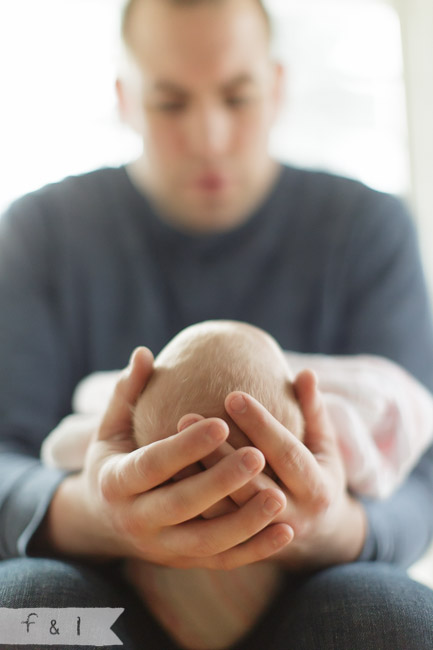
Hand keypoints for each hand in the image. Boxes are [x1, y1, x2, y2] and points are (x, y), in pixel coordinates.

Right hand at [41, 348, 291, 568]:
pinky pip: (222, 560)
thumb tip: (143, 353)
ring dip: (244, 523)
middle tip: (258, 455)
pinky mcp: (183, 562)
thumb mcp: (111, 429)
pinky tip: (284, 533)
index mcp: (115, 482)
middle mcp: (135, 521)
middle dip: (221, 482)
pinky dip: (253, 550)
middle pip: (182, 505)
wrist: (105, 521)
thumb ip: (127, 394)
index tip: (221, 423)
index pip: (152, 465)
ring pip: (206, 541)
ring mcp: (160, 547)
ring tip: (279, 497)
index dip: (186, 447)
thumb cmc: (114, 461)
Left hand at [185, 370, 366, 569]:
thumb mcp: (325, 446)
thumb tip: (307, 373)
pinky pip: (213, 529)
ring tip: (169, 444)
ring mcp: (265, 537)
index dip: (259, 424)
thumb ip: (314, 412)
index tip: (231, 395)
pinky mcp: (244, 549)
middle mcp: (294, 517)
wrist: (321, 540)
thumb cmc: (319, 475)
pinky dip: (192, 504)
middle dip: (218, 452)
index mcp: (317, 489)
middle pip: (250, 484)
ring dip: (198, 479)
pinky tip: (167, 476)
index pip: (284, 452)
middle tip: (186, 416)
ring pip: (227, 511)